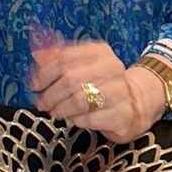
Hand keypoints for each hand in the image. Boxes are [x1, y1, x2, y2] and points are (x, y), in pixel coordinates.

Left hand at [30, 39, 166, 143]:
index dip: (44, 72)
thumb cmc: (102, 82)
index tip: (34, 85)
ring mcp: (120, 91)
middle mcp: (112, 68)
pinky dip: (76, 120)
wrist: (137, 102)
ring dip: (61, 108)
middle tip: (41, 103)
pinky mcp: (124, 115)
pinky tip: (73, 119)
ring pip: (80, 100)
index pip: (64, 58)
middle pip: (70, 79)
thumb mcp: (83, 65)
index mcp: (99, 51)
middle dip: (51, 93)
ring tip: (55, 112)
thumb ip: (59, 59)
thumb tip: (37, 55)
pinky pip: (91, 119)